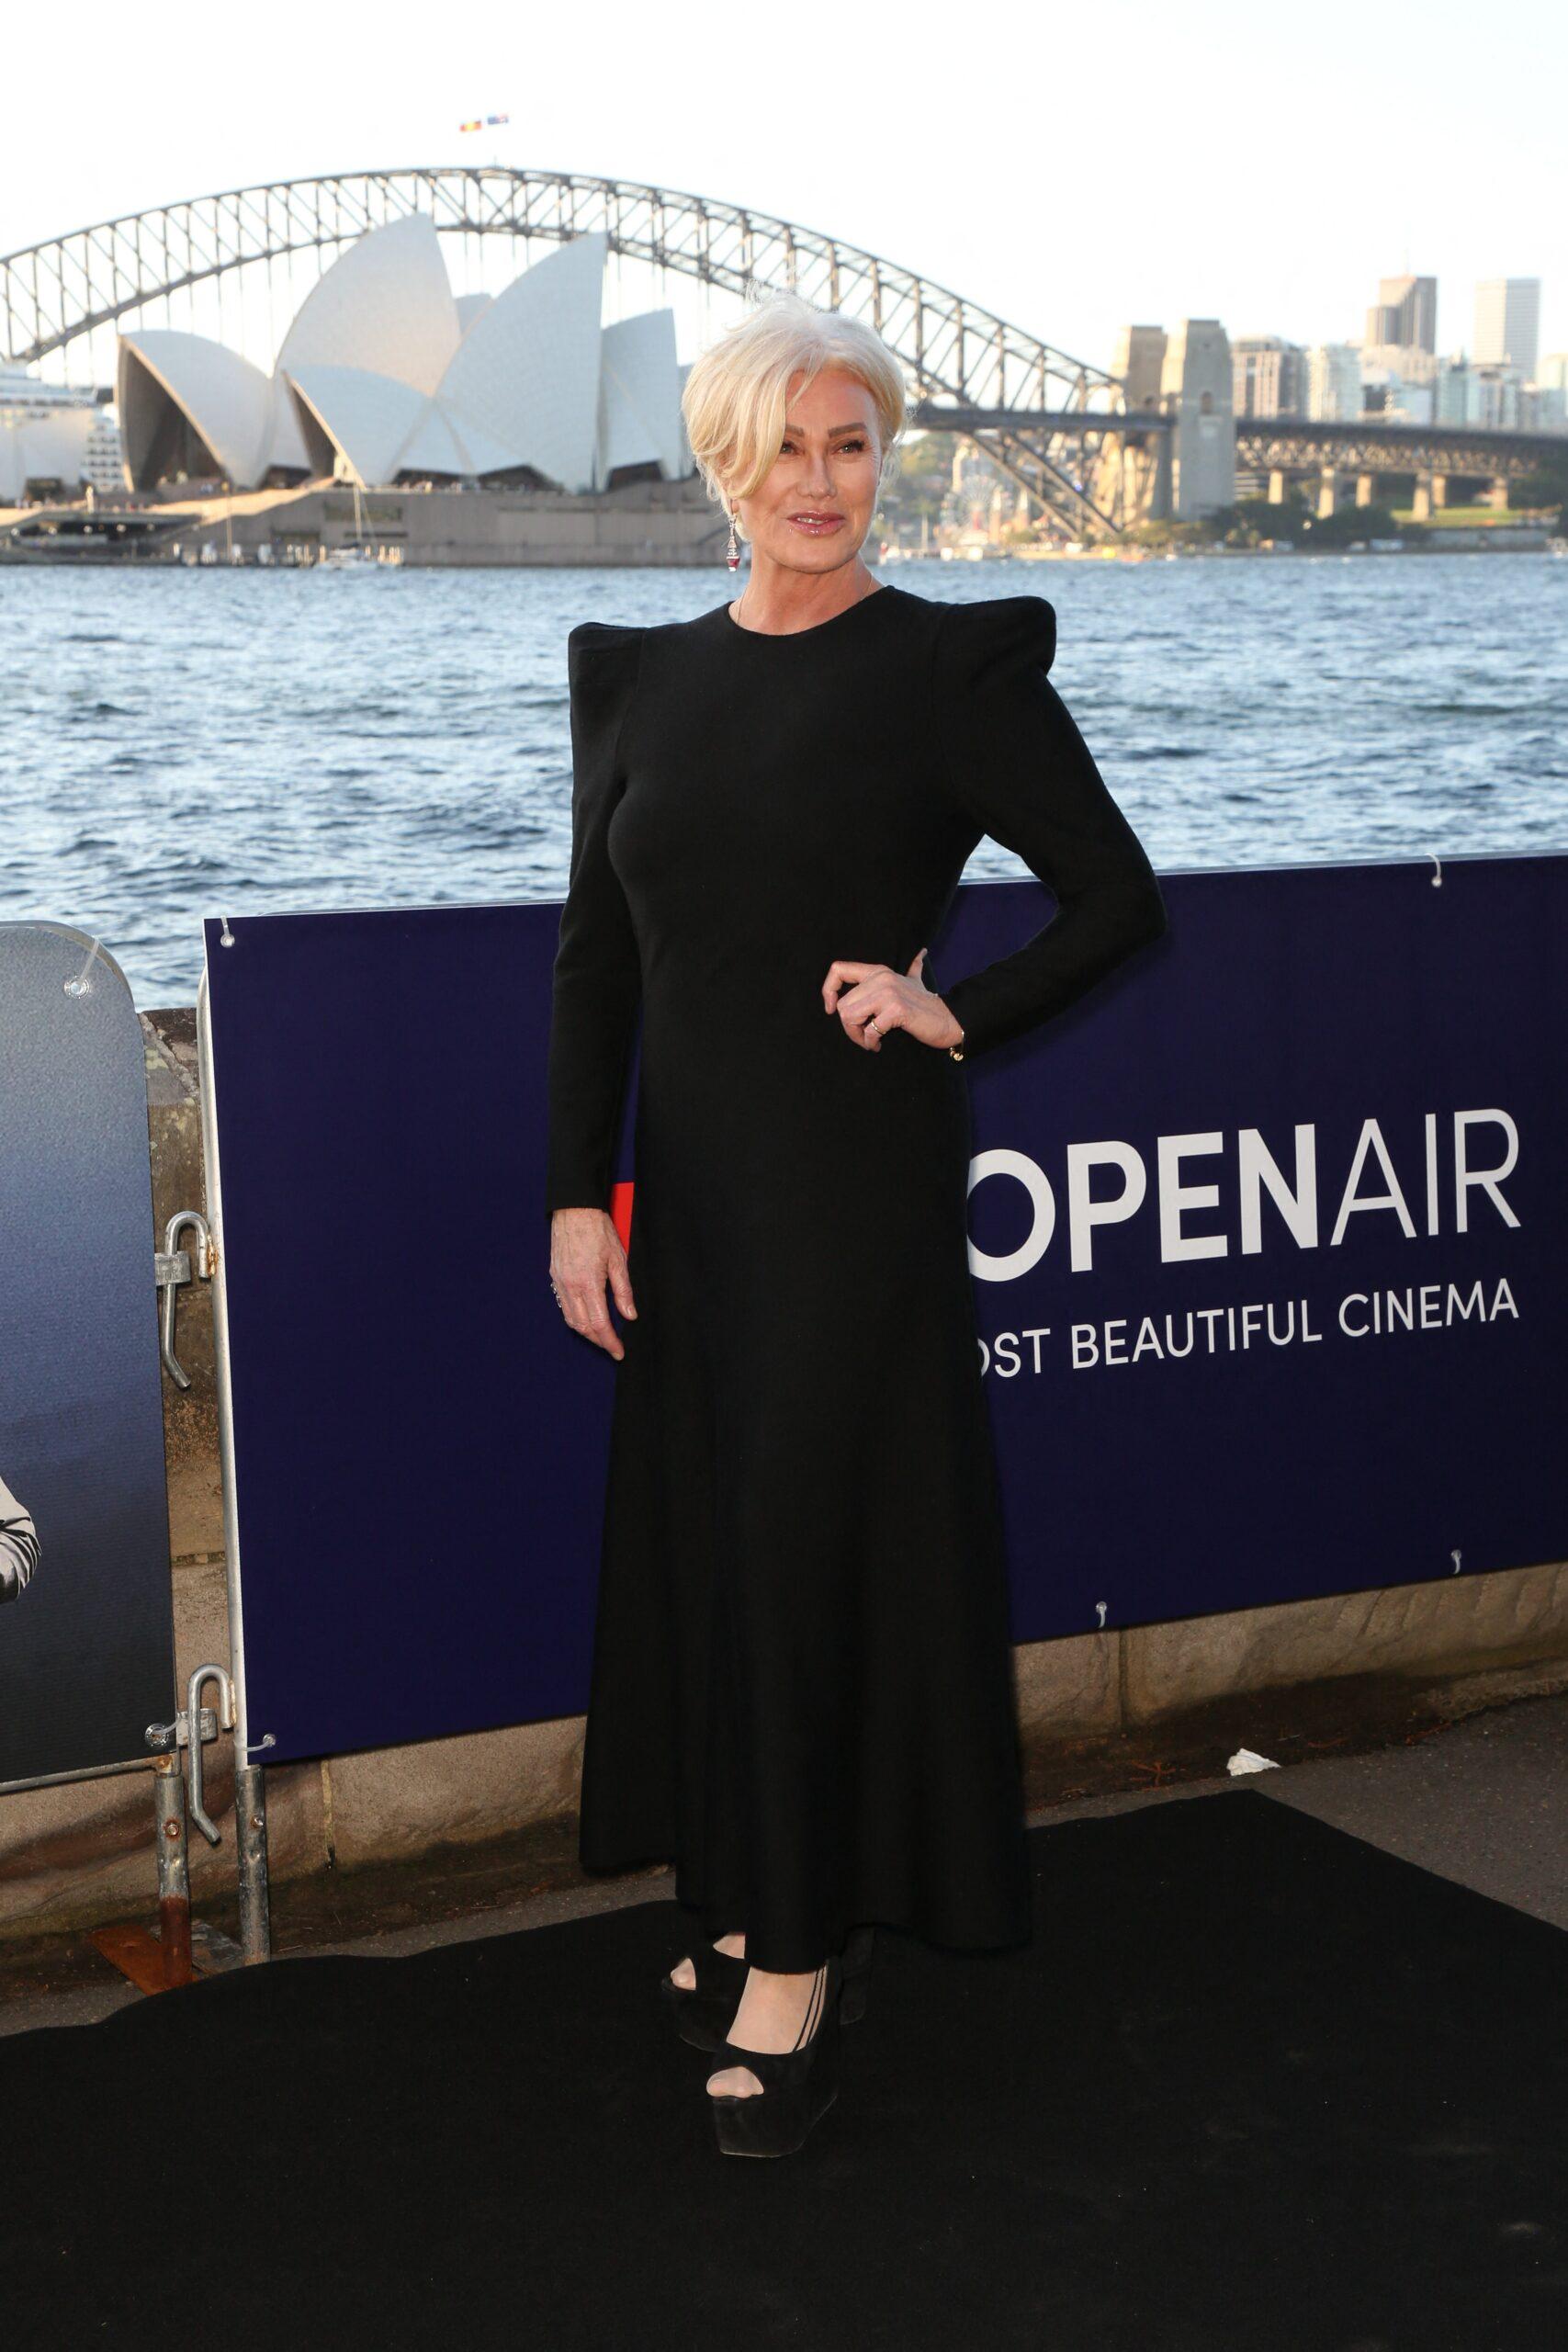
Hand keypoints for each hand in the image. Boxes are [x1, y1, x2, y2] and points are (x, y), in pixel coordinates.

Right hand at [550, 1207, 636, 1359]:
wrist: (574, 1210)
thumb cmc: (598, 1231)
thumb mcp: (618, 1260)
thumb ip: (623, 1291)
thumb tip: (630, 1315)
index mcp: (588, 1284)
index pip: (600, 1323)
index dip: (610, 1342)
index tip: (619, 1352)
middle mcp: (570, 1287)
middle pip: (583, 1326)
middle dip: (598, 1341)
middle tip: (613, 1346)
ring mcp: (560, 1282)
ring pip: (570, 1319)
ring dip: (586, 1332)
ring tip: (601, 1336)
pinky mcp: (555, 1277)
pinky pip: (563, 1306)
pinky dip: (575, 1318)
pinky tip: (586, 1317)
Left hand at [821, 947, 964, 1053]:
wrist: (948, 1019)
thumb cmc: (926, 1004)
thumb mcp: (915, 981)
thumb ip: (913, 967)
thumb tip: (921, 953)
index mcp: (878, 971)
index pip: (838, 970)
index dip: (827, 990)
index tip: (831, 1009)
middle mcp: (881, 978)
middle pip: (842, 1005)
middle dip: (849, 1027)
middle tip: (864, 1036)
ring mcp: (889, 992)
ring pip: (850, 1017)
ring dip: (857, 1036)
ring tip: (870, 1041)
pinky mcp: (896, 1009)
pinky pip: (869, 1030)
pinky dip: (871, 1042)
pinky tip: (879, 1045)